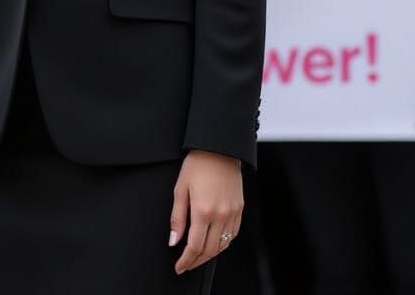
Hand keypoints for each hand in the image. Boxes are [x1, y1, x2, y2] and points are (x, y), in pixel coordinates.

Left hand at [170, 150, 243, 273]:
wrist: (219, 148)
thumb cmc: (197, 165)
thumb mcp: (180, 188)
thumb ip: (177, 218)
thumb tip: (174, 241)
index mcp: (203, 210)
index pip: (195, 246)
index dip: (186, 260)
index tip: (179, 266)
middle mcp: (221, 215)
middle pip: (210, 250)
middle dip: (197, 261)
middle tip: (186, 265)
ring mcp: (232, 213)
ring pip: (223, 245)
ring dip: (210, 255)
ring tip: (198, 256)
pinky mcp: (240, 209)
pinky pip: (233, 235)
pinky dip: (223, 243)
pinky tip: (214, 242)